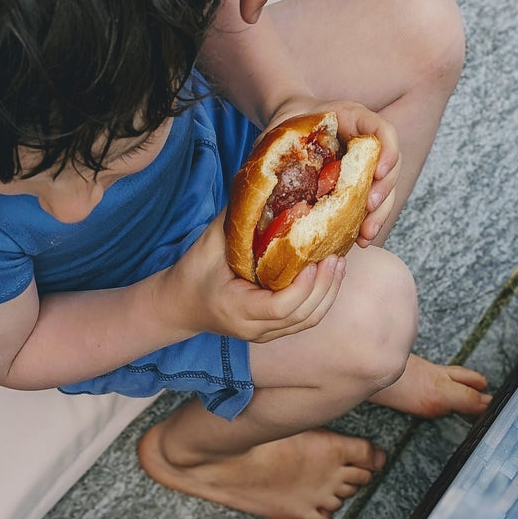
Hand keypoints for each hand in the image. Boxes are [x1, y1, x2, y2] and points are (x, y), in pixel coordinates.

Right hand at [161, 212, 346, 343]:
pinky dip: (320, 298)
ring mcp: (265, 333)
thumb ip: (237, 220)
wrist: (179, 305)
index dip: (303, 286)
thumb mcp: (209, 243)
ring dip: (328, 293)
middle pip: (302, 316)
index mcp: (236, 308)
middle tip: (336, 256)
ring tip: (338, 264)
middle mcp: (254, 328)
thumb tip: (266, 185)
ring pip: (308, 321)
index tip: (313, 260)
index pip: (280, 307)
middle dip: (325, 286)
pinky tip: (328, 275)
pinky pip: (304, 320)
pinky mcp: (273, 330)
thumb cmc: (193, 273)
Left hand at [263, 97, 400, 246]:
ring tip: (366, 235)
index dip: (387, 151)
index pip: (382, 131)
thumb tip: (268, 175)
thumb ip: (280, 145)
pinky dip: (368, 223)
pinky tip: (360, 240)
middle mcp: (367, 143)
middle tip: (370, 209)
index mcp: (354, 119)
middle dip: (384, 191)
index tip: (378, 172)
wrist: (288, 130)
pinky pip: (370, 206)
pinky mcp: (358, 188)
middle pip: (390, 167)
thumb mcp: (280, 129)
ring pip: (385, 190)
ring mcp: (366, 167)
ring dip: (379, 214)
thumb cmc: (286, 125)